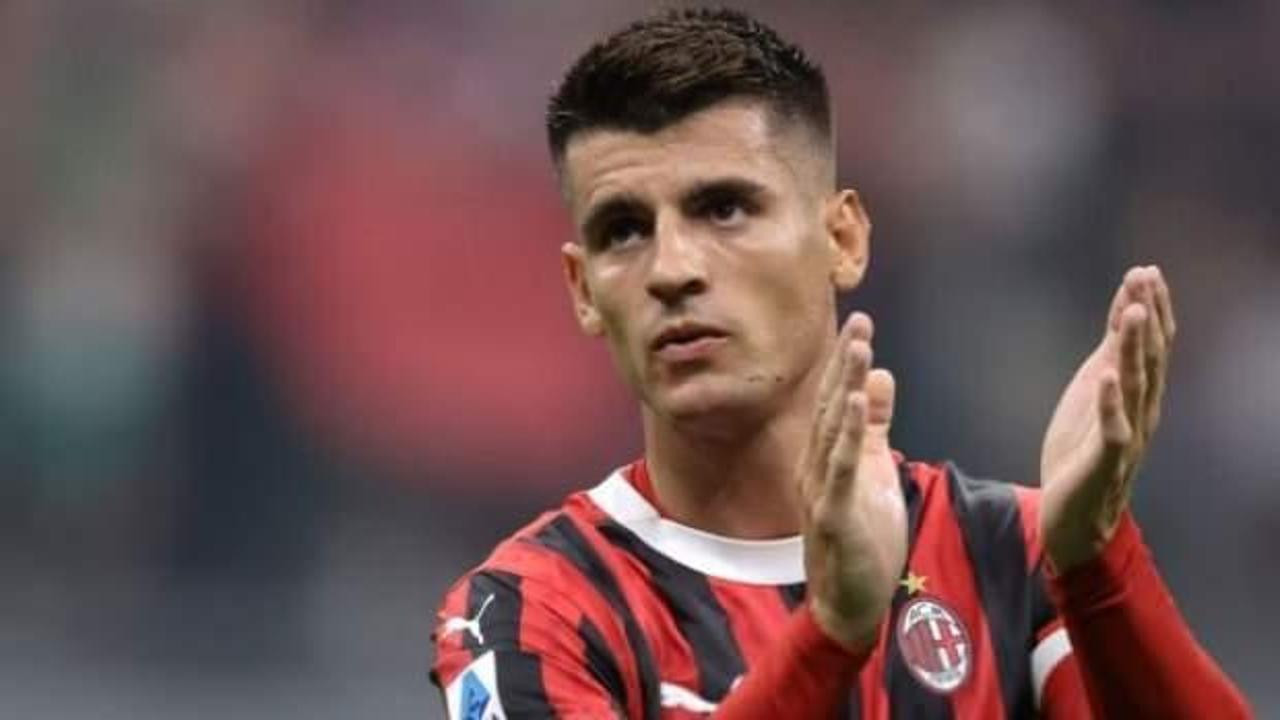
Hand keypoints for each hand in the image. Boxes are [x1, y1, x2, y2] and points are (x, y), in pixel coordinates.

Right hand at [800, 312, 906, 651]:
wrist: (847, 604)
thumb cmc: (862, 539)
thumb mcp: (875, 473)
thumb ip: (877, 429)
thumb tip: (881, 376)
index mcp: (824, 457)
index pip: (837, 403)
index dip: (847, 364)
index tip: (860, 324)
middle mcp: (814, 467)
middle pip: (832, 407)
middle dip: (845, 364)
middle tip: (859, 321)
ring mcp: (821, 490)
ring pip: (834, 431)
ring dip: (846, 388)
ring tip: (859, 349)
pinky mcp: (834, 515)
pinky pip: (841, 469)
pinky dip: (850, 435)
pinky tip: (859, 404)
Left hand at [1040, 266, 1176, 571]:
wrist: (1072, 516)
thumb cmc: (1083, 450)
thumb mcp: (1095, 391)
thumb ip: (1111, 355)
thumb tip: (1124, 309)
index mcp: (1137, 394)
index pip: (1151, 345)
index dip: (1148, 308)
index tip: (1144, 271)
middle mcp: (1141, 411)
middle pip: (1149, 357)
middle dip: (1146, 316)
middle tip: (1144, 277)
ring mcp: (1126, 436)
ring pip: (1135, 386)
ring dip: (1133, 348)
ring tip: (1131, 312)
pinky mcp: (1104, 461)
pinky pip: (1113, 430)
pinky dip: (1110, 403)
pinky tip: (1106, 376)